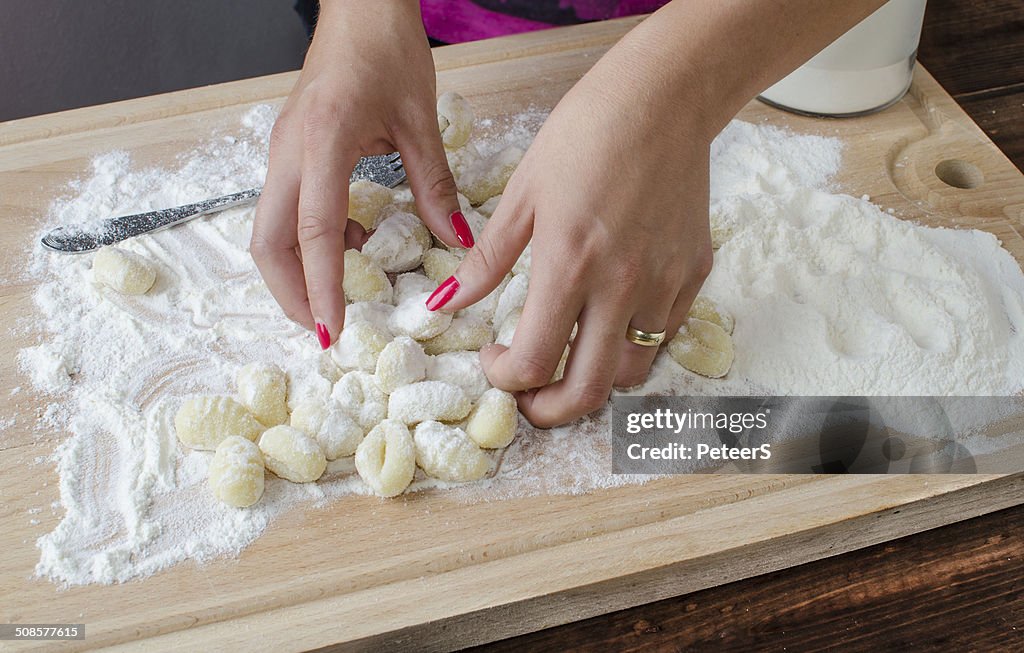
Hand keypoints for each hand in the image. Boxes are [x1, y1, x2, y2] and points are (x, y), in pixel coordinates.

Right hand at [251, 0, 463, 347]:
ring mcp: (282, 152)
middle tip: (324, 329)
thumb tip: (455, 240)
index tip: (332, 330)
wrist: (359, 7)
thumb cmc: (387, 50)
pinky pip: (287, 210)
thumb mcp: (419, 119)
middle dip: (290, 293)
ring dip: (297, 271)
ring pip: (270, 230)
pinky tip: (353, 242)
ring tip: (340, 294)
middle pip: (268, 242)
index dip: (322, 286)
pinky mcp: (287, 152)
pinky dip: (310, 241)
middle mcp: (289, 152)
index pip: (315, 231)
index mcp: (323, 141)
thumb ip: (434, 185)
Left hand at [433, 45, 714, 426]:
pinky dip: (631, 343)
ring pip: (630, 372)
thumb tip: (442, 305)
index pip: (533, 361)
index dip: (503, 378)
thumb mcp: (523, 194)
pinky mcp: (694, 272)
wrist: (664, 97)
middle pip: (587, 391)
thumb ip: (486, 261)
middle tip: (529, 396)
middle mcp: (623, 285)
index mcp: (569, 265)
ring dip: (593, 377)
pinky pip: (662, 333)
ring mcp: (666, 283)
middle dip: (548, 410)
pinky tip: (610, 316)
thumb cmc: (586, 134)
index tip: (492, 358)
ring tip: (570, 353)